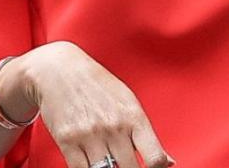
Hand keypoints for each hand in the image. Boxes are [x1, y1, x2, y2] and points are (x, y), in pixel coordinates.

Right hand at [12, 41, 173, 167]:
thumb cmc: (99, 86)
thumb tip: (168, 162)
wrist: (60, 71)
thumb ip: (146, 134)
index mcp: (134, 117)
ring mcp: (90, 135)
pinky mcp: (67, 141)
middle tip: (128, 165)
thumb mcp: (129, 102)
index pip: (154, 157)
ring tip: (111, 164)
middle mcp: (114, 127)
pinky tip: (93, 165)